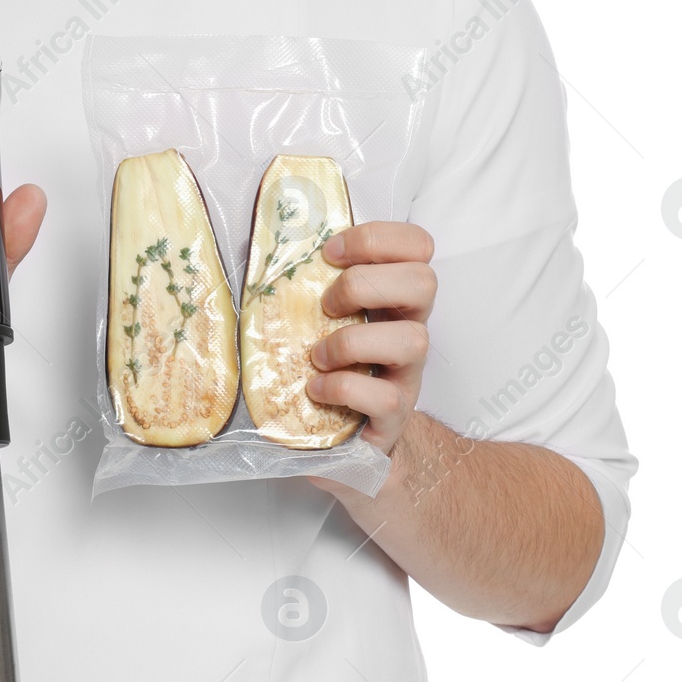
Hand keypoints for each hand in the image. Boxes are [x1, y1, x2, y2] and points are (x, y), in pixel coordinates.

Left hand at [305, 221, 435, 454]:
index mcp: (393, 297)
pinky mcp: (396, 415)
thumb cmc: (329, 370)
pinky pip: (385, 398)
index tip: (330, 254)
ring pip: (413, 340)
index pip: (417, 245)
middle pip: (425, 281)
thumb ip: (309, 289)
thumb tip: (255, 256)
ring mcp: (408, 373)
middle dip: (365, 284)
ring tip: (317, 356)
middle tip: (327, 305)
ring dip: (353, 341)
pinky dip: (344, 388)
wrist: (350, 442)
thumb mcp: (321, 322)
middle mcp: (409, 328)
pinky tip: (317, 389)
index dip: (378, 238)